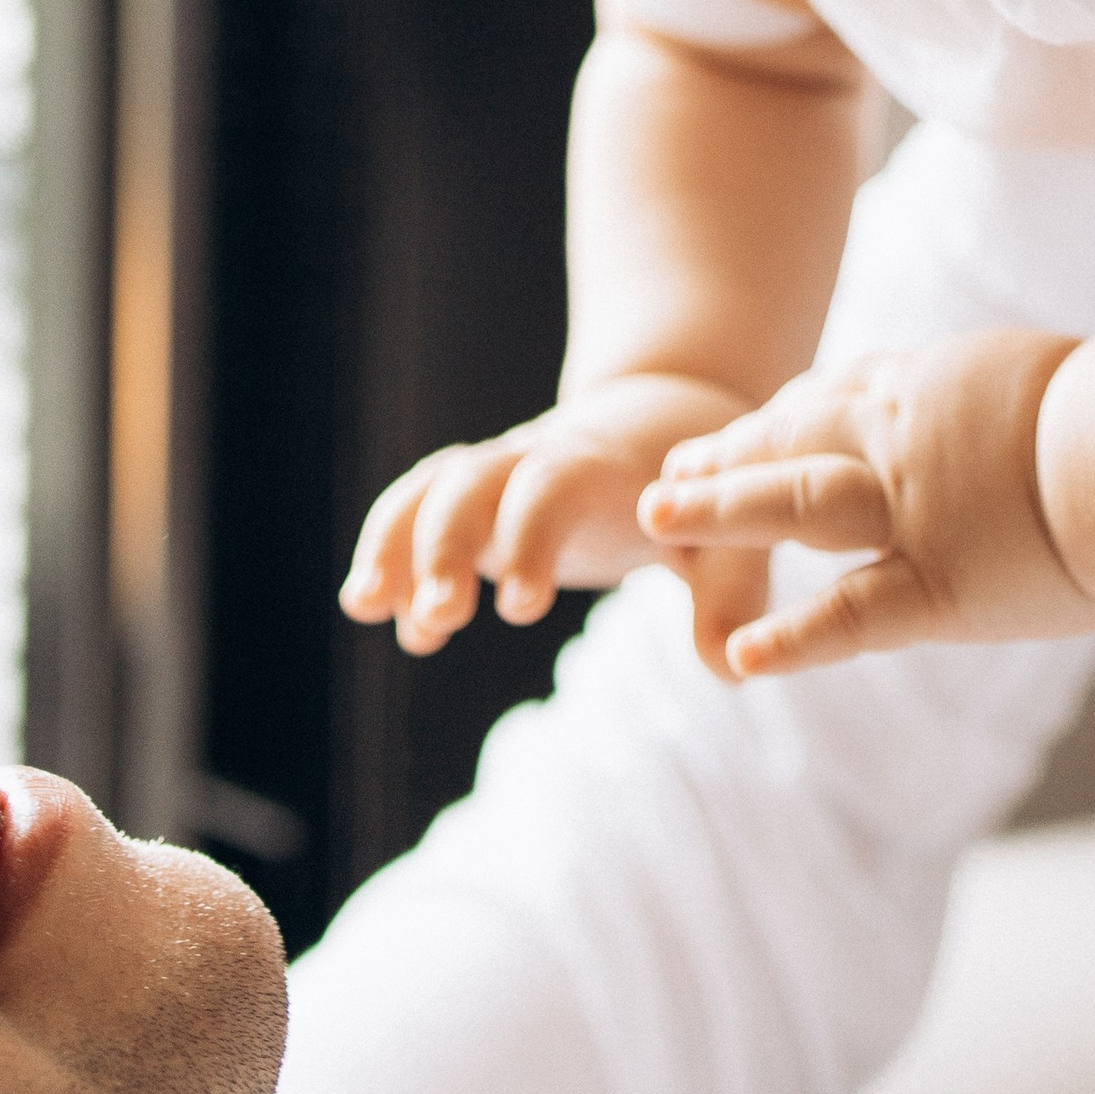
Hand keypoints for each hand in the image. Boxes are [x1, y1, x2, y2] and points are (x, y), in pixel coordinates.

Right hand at [341, 372, 767, 656]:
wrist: (657, 426)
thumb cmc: (698, 495)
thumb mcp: (730, 537)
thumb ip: (730, 592)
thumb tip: (729, 667)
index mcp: (602, 468)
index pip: (554, 488)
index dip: (533, 540)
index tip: (520, 610)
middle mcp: (535, 459)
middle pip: (473, 481)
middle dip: (446, 545)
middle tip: (436, 618)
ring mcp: (495, 474)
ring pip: (431, 489)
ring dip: (395, 542)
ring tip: (364, 607)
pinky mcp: (470, 496)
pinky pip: (413, 505)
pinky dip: (385, 547)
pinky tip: (370, 606)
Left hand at [637, 326, 1094, 678]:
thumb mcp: (1077, 380)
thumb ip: (1032, 405)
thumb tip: (1048, 417)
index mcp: (946, 388)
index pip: (850, 394)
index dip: (796, 409)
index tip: (761, 418)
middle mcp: (913, 440)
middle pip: (800, 432)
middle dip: (733, 449)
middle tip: (673, 464)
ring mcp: (915, 512)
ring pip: (795, 501)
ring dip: (722, 507)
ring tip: (655, 514)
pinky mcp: (939, 587)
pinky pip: (851, 616)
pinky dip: (794, 639)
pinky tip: (740, 659)